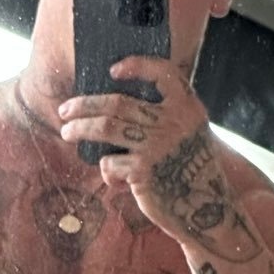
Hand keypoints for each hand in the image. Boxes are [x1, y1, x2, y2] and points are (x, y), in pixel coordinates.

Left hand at [57, 55, 210, 225]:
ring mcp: (157, 145)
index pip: (163, 73)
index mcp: (187, 107)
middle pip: (118, 103)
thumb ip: (164, 116)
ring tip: (66, 132)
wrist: (208, 208)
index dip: (137, 65)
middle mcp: (173, 121)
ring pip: (105, 127)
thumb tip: (112, 106)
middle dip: (85, 105)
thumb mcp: (189, 133)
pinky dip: (106, 171)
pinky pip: (109, 162)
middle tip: (65, 109)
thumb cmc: (190, 169)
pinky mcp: (143, 170)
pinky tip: (114, 180)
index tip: (112, 70)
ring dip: (80, 129)